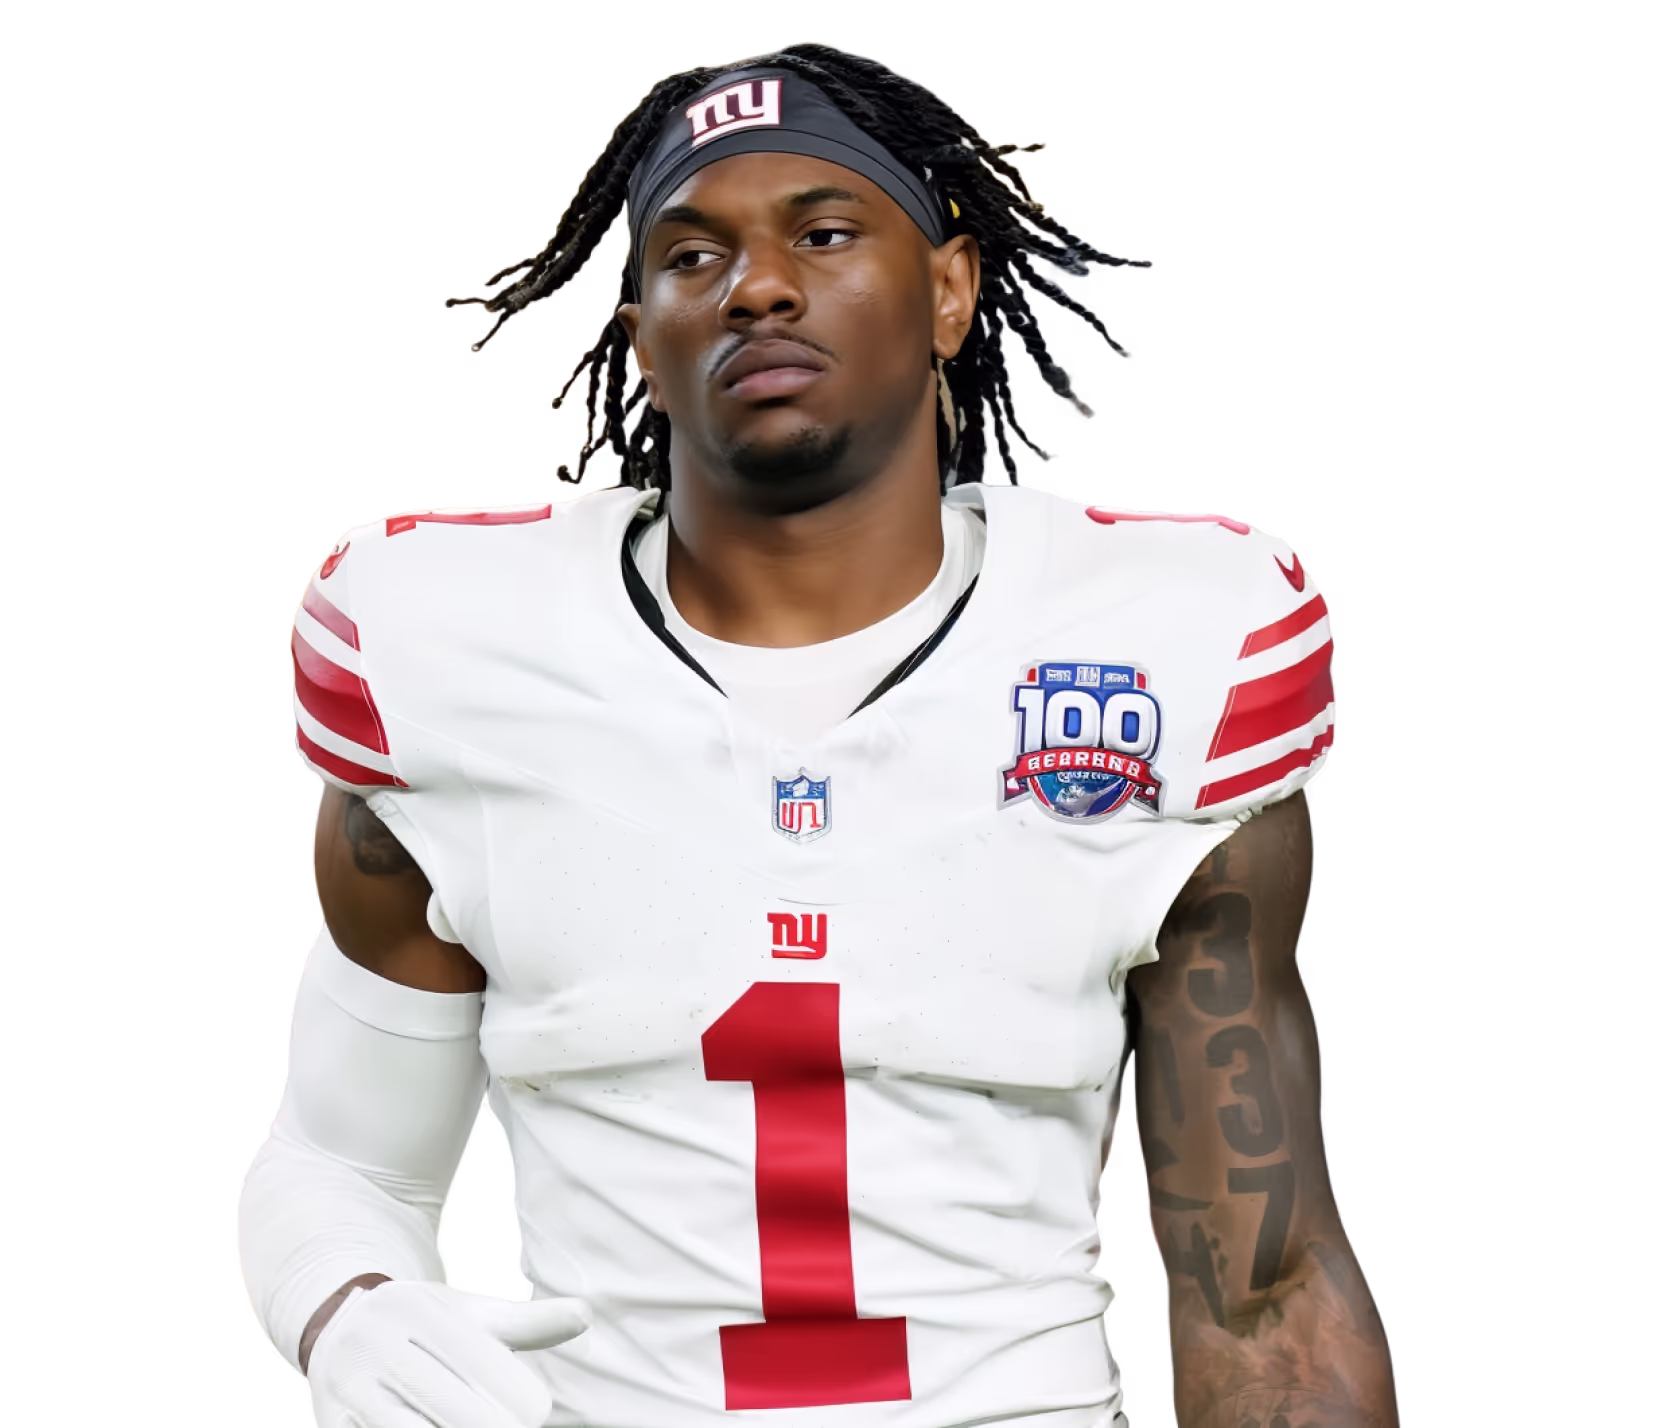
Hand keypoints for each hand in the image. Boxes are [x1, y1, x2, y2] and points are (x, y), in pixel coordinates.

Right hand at [305, 1279, 591, 1426]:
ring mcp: (348, 1388)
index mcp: (417, 1310)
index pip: (471, 1356)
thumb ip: (524, 1322)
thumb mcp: (469, 1313)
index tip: (537, 1414)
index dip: (508, 1390)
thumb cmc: (424, 1324)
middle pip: (441, 1400)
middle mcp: (377, 1345)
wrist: (339, 1322)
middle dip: (484, 1424)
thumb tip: (585, 1316)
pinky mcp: (328, 1424)